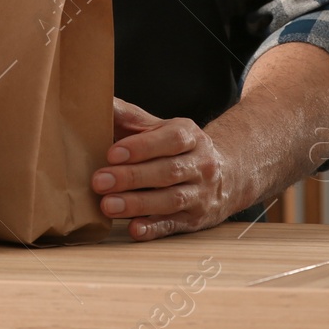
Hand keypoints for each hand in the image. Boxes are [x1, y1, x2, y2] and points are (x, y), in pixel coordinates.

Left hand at [90, 98, 239, 240]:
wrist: (229, 175)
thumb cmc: (178, 149)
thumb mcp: (162, 128)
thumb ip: (130, 117)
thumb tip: (101, 100)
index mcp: (191, 137)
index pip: (171, 139)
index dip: (142, 147)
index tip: (112, 153)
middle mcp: (201, 165)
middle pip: (168, 171)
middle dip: (132, 177)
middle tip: (99, 181)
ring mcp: (201, 194)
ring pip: (171, 200)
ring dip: (138, 204)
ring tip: (107, 205)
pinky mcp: (196, 220)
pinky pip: (175, 225)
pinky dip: (154, 228)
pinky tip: (134, 229)